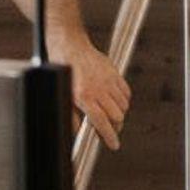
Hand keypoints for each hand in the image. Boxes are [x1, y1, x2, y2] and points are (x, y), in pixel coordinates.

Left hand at [52, 32, 129, 151]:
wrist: (69, 45)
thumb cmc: (63, 68)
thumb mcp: (63, 94)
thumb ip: (71, 115)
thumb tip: (78, 132)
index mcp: (84, 96)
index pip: (101, 122)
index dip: (109, 137)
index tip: (113, 144)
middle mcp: (98, 89)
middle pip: (117, 117)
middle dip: (114, 126)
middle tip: (109, 128)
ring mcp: (108, 80)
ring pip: (123, 106)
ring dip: (119, 113)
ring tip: (109, 112)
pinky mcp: (114, 73)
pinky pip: (126, 93)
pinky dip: (123, 100)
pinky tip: (114, 100)